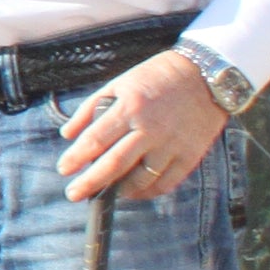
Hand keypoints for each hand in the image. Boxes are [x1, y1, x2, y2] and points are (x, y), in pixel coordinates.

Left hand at [62, 52, 229, 202]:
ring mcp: (172, 144)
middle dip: (90, 183)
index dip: (75, 158)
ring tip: (103, 194)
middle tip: (73, 194)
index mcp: (130, 108)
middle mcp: (150, 129)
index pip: (95, 140)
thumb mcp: (118, 84)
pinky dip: (147, 192)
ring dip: (118, 191)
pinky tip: (134, 192)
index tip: (63, 170)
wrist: (206, 75)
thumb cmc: (156, 77)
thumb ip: (90, 108)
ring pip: (141, 179)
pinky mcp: (191, 155)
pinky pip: (166, 182)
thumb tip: (67, 134)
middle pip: (114, 164)